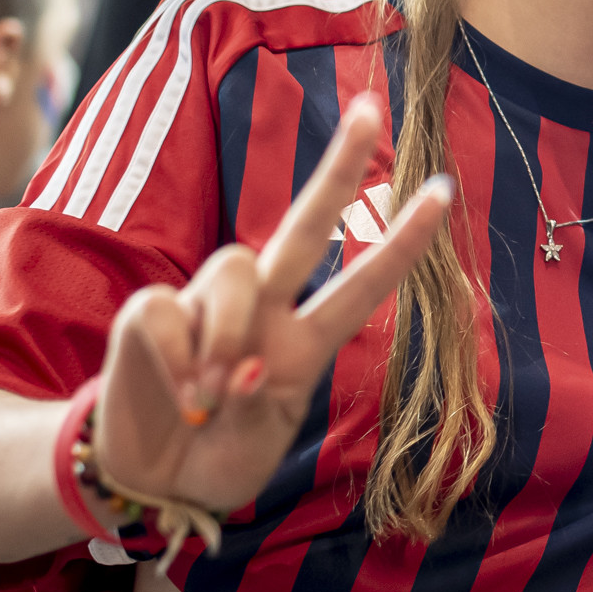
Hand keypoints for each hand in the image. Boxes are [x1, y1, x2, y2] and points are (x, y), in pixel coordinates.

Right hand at [90, 93, 451, 521]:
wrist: (147, 480)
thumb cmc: (215, 458)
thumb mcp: (250, 453)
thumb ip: (254, 413)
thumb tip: (244, 367)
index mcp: (303, 342)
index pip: (362, 283)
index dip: (403, 243)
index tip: (444, 191)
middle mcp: (263, 310)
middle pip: (305, 225)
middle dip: (337, 167)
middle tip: (369, 111)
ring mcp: (206, 306)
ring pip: (234, 268)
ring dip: (225, 332)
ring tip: (209, 396)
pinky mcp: (148, 313)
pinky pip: (166, 311)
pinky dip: (176, 356)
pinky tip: (179, 391)